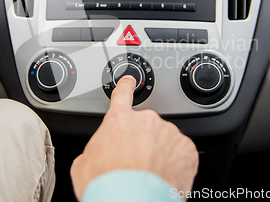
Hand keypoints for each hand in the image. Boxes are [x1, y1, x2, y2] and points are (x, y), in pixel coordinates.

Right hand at [70, 75, 198, 199]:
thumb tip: (96, 156)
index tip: (130, 80)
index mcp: (119, 120)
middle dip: (142, 142)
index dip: (126, 86)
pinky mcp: (186, 149)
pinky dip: (176, 165)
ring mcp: (168, 133)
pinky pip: (181, 153)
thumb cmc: (107, 185)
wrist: (132, 201)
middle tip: (135, 164)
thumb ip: (94, 150)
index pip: (122, 95)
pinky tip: (165, 177)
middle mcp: (146, 121)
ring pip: (165, 140)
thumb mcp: (83, 165)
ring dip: (159, 153)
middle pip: (145, 127)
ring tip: (149, 175)